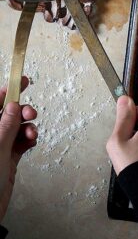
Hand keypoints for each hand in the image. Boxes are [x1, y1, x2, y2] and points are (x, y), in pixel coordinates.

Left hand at [0, 76, 37, 222]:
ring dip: (28, 127)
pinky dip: (29, 139)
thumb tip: (13, 105)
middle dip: (21, 110)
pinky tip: (31, 142)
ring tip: (31, 134)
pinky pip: (22, 142)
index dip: (7, 90)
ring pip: (17, 127)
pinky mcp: (8, 158)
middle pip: (8, 113)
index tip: (21, 81)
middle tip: (30, 113)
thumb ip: (6, 125)